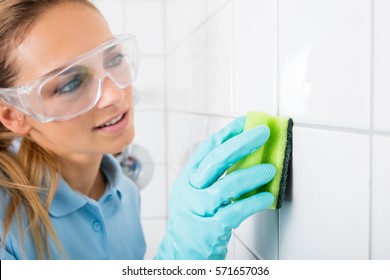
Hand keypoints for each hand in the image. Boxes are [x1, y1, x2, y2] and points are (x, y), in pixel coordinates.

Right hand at [154, 116, 275, 259]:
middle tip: (263, 133)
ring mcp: (198, 210)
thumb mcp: (196, 194)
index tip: (246, 121)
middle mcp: (190, 191)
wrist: (180, 253)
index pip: (207, 148)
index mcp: (187, 178)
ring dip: (252, 174)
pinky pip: (235, 211)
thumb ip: (215, 177)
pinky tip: (267, 196)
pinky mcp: (209, 229)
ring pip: (226, 186)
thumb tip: (247, 155)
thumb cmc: (193, 220)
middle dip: (242, 143)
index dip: (228, 133)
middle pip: (216, 161)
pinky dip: (254, 202)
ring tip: (270, 169)